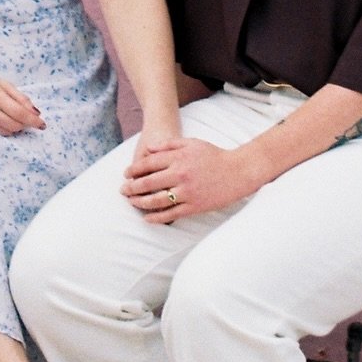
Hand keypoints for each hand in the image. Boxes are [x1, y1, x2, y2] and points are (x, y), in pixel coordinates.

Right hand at [0, 67, 45, 136]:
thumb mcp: (2, 83)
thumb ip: (19, 96)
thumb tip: (35, 111)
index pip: (20, 112)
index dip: (33, 121)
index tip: (42, 124)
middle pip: (14, 124)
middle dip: (26, 125)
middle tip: (32, 122)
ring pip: (6, 131)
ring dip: (17, 128)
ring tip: (20, 120)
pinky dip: (6, 129)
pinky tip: (8, 122)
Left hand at [122, 136, 253, 221]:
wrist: (238, 171)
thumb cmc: (214, 155)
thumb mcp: (192, 143)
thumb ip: (168, 144)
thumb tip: (148, 149)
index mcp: (179, 158)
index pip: (148, 164)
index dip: (134, 170)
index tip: (125, 174)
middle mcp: (180, 174)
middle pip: (148, 183)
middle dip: (132, 187)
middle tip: (122, 190)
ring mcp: (187, 192)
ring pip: (157, 200)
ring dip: (140, 202)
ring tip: (131, 203)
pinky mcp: (194, 206)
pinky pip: (171, 214)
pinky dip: (157, 217)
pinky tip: (147, 218)